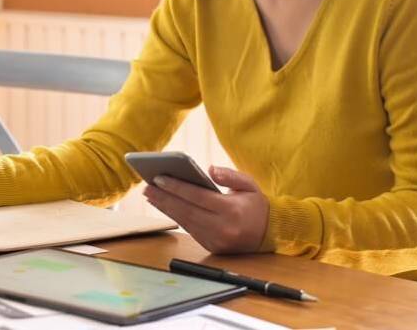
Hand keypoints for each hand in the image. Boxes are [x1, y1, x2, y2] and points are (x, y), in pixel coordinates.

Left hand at [142, 165, 268, 253]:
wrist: (270, 234)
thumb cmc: (256, 205)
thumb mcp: (249, 185)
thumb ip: (230, 175)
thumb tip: (210, 169)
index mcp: (231, 210)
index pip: (197, 196)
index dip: (176, 187)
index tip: (158, 178)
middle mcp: (222, 228)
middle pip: (186, 210)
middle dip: (164, 198)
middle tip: (147, 187)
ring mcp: (216, 240)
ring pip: (185, 222)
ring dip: (165, 208)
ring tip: (150, 195)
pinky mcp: (212, 247)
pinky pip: (190, 230)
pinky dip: (176, 217)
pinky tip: (165, 206)